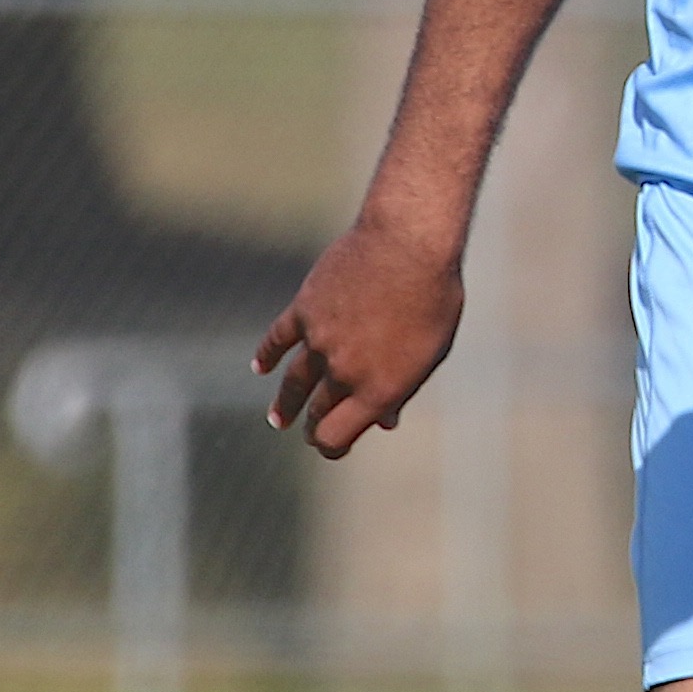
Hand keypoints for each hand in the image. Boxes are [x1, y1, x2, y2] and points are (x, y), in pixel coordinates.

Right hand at [253, 215, 466, 455]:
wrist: (408, 245)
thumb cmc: (432, 299)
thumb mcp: (429, 353)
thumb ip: (401, 389)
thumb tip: (386, 420)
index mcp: (378, 391)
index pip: (336, 436)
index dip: (331, 446)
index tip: (330, 445)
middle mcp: (344, 373)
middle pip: (316, 412)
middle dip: (313, 425)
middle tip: (308, 431)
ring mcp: (320, 342)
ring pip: (293, 383)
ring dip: (284, 404)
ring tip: (278, 418)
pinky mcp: (304, 310)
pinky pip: (278, 340)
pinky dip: (266, 355)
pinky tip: (260, 368)